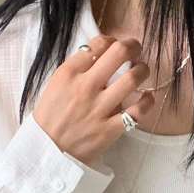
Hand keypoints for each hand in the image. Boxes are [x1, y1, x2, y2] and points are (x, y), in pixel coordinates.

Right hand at [32, 34, 156, 167]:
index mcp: (69, 73)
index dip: (112, 40)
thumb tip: (100, 56)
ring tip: (142, 71)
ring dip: (143, 70)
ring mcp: (99, 109)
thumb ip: (76, 70)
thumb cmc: (50, 118)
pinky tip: (147, 98)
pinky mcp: (109, 130)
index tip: (115, 46)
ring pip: (132, 79)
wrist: (46, 152)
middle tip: (136, 50)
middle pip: (119, 53)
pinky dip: (147, 102)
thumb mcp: (55, 85)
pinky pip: (137, 112)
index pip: (99, 44)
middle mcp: (86, 87)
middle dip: (133, 46)